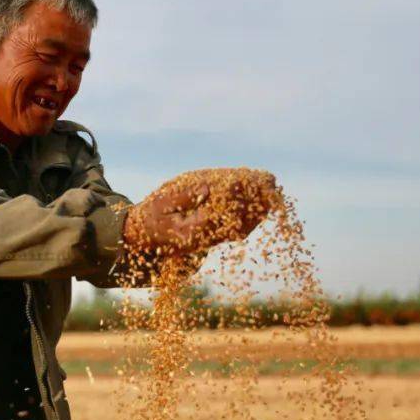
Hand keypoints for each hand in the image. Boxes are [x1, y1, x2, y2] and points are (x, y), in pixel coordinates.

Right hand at [123, 169, 277, 255]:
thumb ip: (184, 196)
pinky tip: (262, 202)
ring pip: (241, 226)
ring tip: (272, 188)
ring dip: (258, 208)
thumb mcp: (162, 201)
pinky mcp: (215, 238)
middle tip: (270, 182)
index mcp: (191, 230)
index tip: (249, 179)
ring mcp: (211, 240)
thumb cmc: (153, 215)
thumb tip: (207, 188)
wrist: (147, 237)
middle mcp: (205, 239)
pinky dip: (252, 216)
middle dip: (255, 200)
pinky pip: (238, 229)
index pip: (220, 211)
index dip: (237, 195)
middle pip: (237, 220)